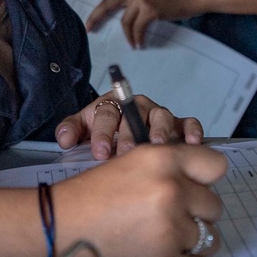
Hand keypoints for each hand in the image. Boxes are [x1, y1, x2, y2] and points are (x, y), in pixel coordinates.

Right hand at [53, 143, 227, 256]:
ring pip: (209, 238)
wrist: (54, 232)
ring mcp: (171, 230)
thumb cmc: (85, 200)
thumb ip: (168, 168)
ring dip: (188, 240)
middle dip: (193, 212)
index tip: (195, 187)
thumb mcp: (128, 164)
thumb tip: (202, 183)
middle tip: (163, 217)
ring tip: (156, 238)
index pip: (215, 165)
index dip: (204, 178)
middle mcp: (170, 190)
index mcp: (160, 159)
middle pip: (214, 205)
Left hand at [54, 94, 202, 158]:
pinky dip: (192, 130)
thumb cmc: (102, 130)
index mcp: (113, 104)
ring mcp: (159, 115)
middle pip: (136, 115)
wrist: (120, 128)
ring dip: (160, 130)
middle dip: (130, 135)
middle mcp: (138, 107)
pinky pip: (188, 123)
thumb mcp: (82, 128)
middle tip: (125, 152)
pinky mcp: (177, 125)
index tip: (98, 152)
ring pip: (162, 117)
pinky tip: (192, 143)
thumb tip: (64, 139)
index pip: (107, 113)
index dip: (102, 133)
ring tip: (157, 144)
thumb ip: (70, 130)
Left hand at [85, 0, 201, 48]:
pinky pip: (137, 29)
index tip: (92, 19)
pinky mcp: (149, 9)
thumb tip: (120, 11)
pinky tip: (140, 44)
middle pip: (107, 5)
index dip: (99, 9)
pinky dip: (137, 38)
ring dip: (127, 35)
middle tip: (90, 29)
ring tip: (133, 43)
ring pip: (124, 21)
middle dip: (96, 18)